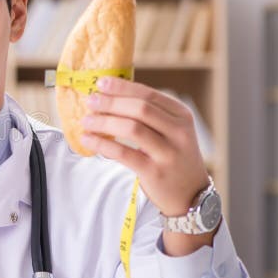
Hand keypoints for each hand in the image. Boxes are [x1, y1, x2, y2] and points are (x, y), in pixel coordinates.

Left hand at [78, 76, 208, 218]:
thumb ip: (149, 115)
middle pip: (140, 109)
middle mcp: (179, 132)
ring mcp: (168, 152)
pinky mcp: (154, 172)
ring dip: (104, 122)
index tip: (101, 82)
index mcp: (181, 115)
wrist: (190, 194)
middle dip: (111, 102)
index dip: (122, 87)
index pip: (149, 95)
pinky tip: (88, 140)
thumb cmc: (173, 157)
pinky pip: (124, 153)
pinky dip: (102, 144)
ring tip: (86, 121)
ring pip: (132, 129)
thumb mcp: (171, 131)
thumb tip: (109, 96)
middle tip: (90, 101)